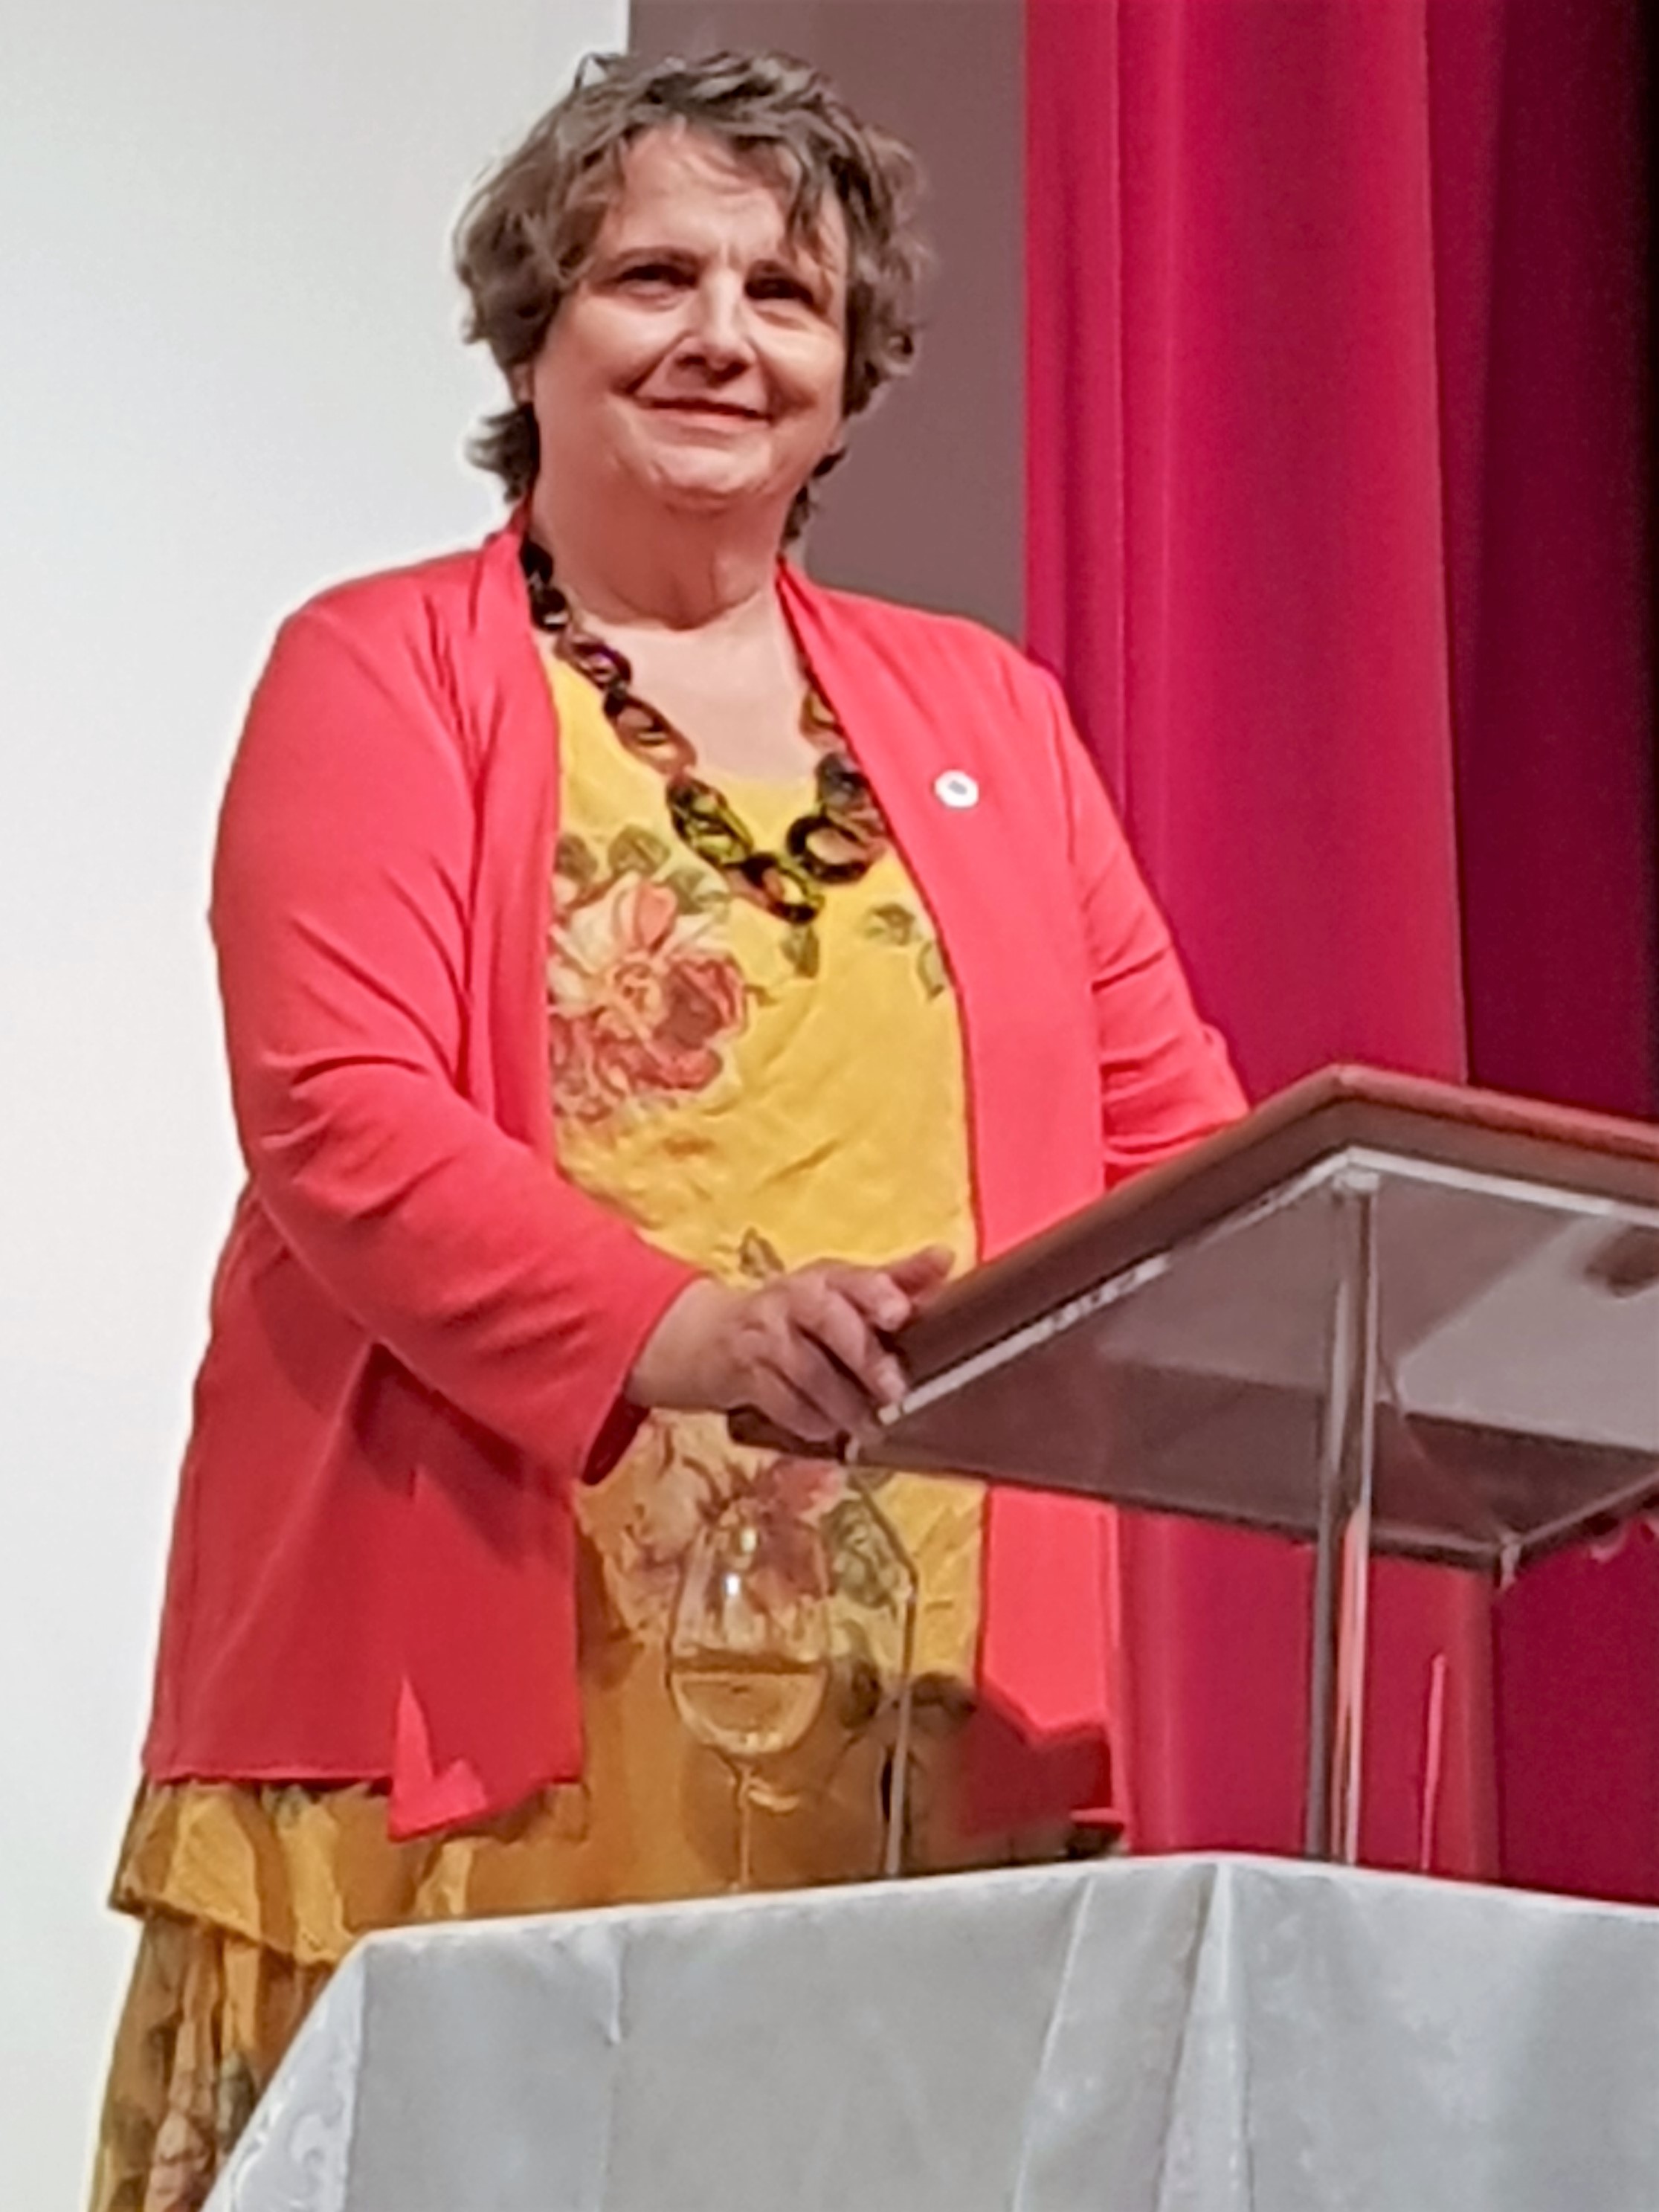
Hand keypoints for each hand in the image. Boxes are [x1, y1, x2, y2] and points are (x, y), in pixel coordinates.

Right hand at [627, 1248, 953, 1444]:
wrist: (713, 1336)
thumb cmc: (799, 1314)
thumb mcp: (842, 1292)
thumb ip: (896, 1280)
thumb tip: (945, 1258)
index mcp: (826, 1278)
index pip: (854, 1278)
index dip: (877, 1292)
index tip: (900, 1312)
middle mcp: (792, 1299)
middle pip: (829, 1321)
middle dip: (864, 1358)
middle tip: (896, 1392)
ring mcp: (764, 1336)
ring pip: (807, 1371)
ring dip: (843, 1404)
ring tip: (871, 1428)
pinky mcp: (744, 1374)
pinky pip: (781, 1402)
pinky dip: (809, 1421)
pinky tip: (831, 1432)